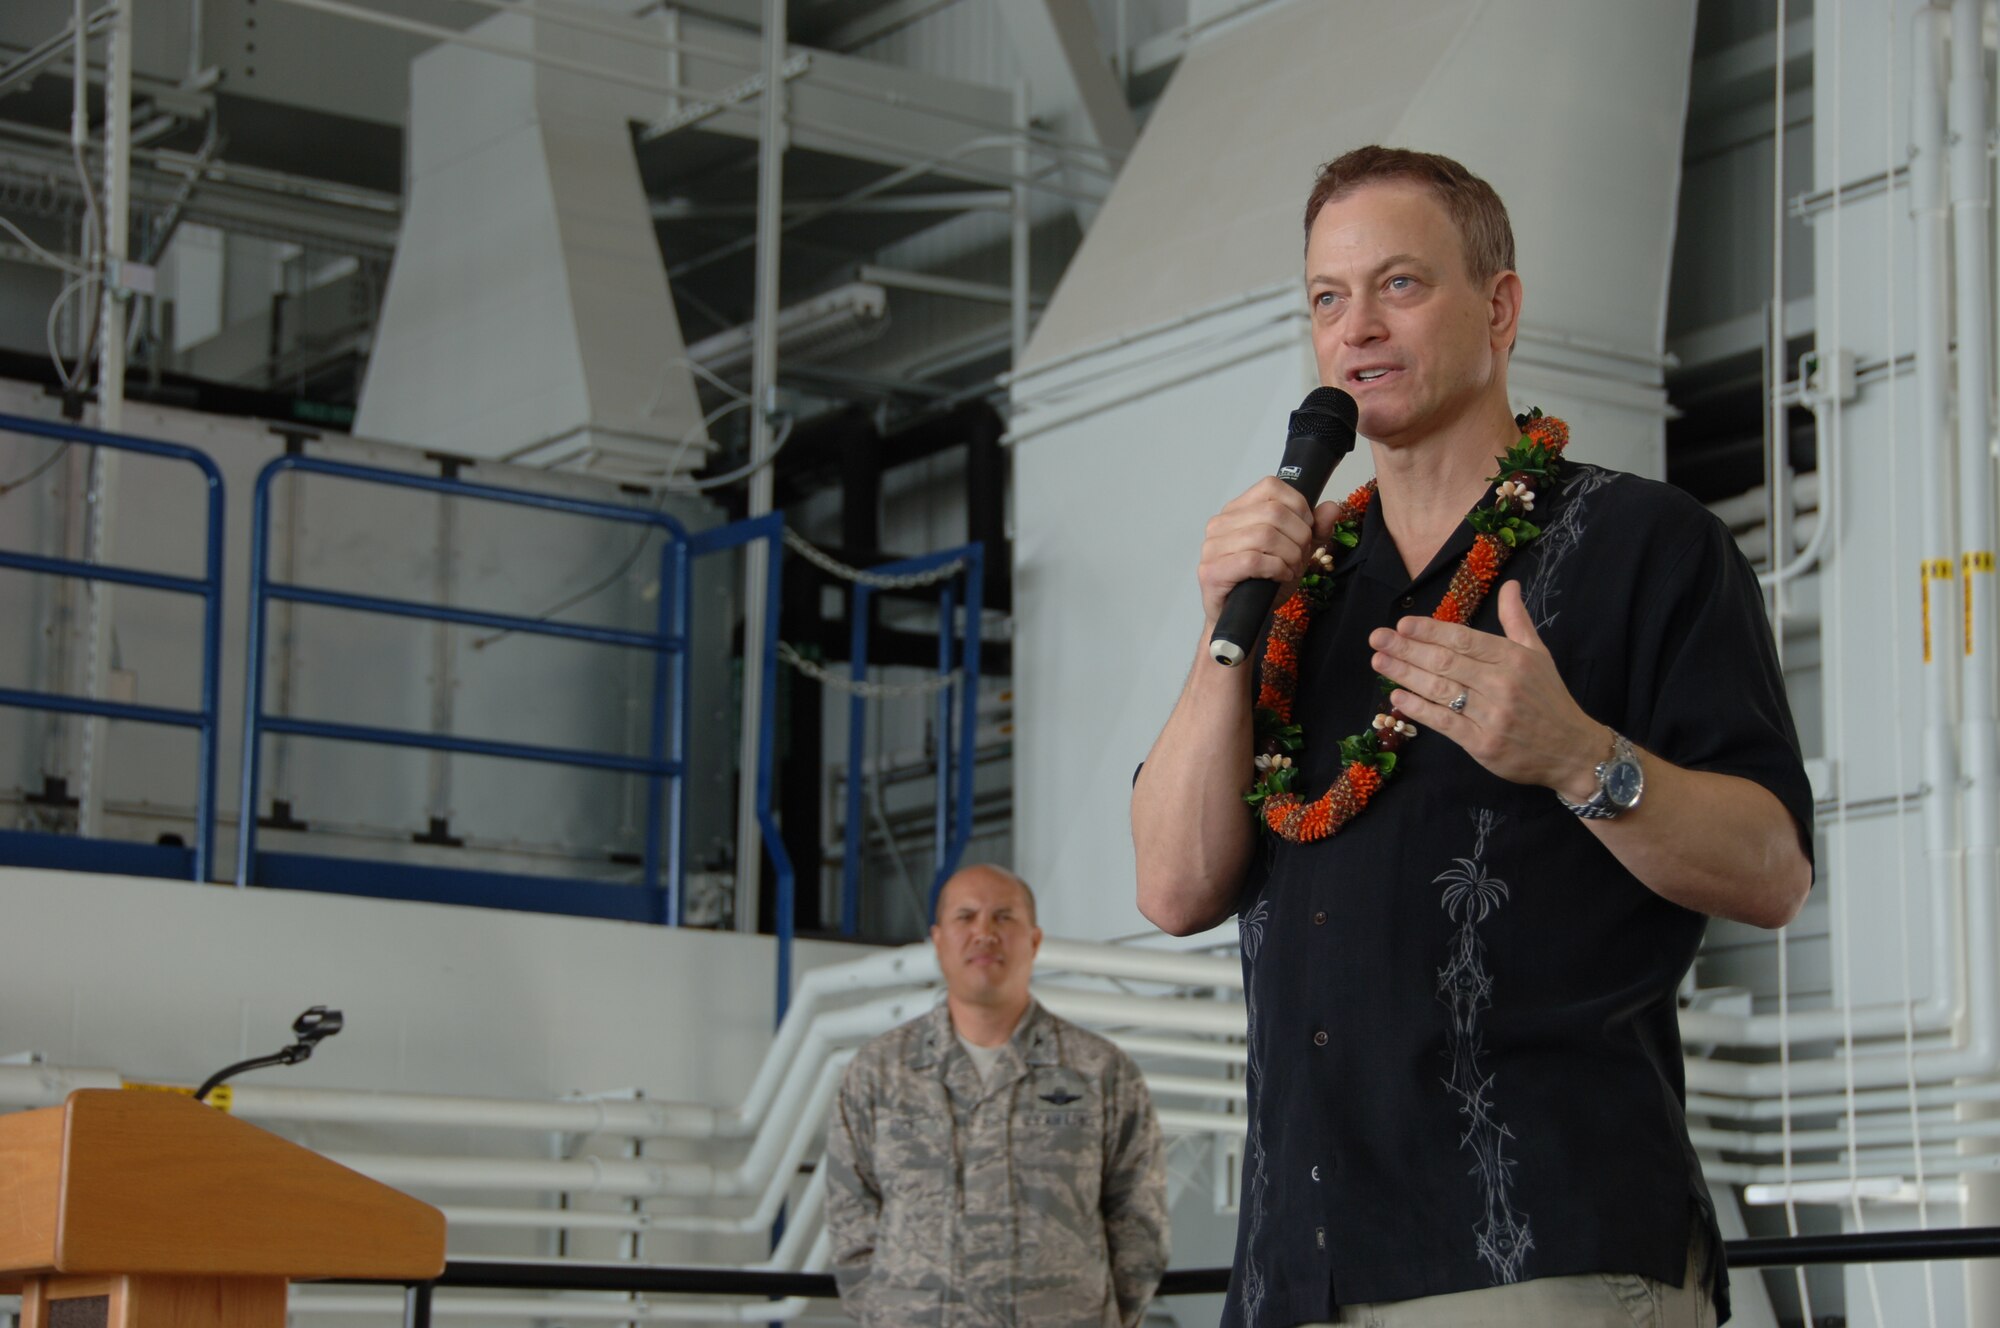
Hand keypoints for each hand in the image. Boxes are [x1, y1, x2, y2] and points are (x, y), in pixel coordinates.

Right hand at [1197, 478, 1343, 625]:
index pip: (1270, 486)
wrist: (1243, 620)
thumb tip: (1331, 508)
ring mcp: (1212, 547)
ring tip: (1290, 568)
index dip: (1298, 505)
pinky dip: (1276, 568)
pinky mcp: (1212, 571)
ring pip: (1265, 535)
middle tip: (1300, 556)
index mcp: (1237, 510)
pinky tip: (1280, 576)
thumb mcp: (1295, 550)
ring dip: (1289, 555)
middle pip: (1273, 512)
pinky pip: (1253, 560)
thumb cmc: (1263, 583)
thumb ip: (1315, 529)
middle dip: (1298, 536)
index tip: (1306, 528)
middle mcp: (1220, 524)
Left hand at [1368, 579, 1607, 799]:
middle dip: (1407, 649)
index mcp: (1514, 658)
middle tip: (1377, 638)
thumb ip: (1517, 620)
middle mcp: (1502, 684)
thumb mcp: (1539, 654)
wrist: (1573, 750)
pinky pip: (1444, 723)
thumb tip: (1510, 584)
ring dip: (1405, 675)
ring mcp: (1492, 716)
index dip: (1430, 631)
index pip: (1463, 639)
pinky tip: (1397, 697)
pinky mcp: (1483, 744)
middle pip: (1446, 662)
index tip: (1402, 625)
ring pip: (1440, 690)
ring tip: (1379, 662)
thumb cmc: (1549, 699)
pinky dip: (1418, 709)